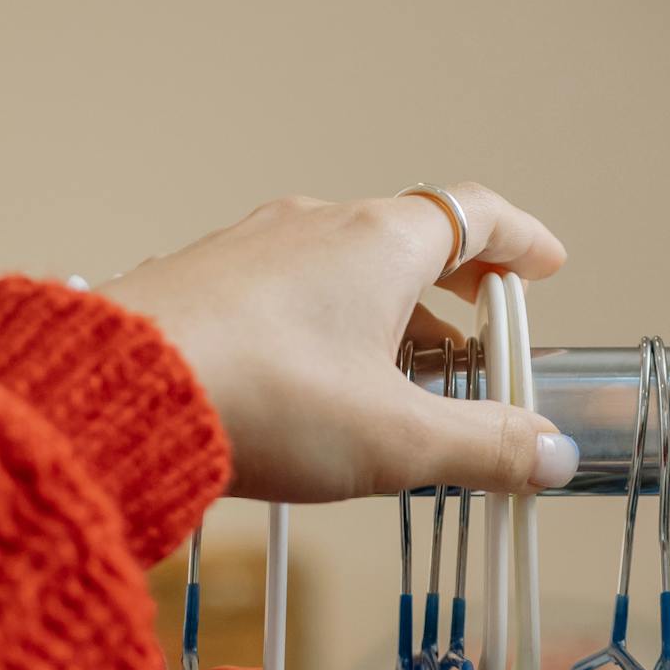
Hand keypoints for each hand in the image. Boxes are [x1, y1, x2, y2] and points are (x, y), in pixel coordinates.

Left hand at [105, 185, 576, 502]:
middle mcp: (318, 224)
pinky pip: (283, 290)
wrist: (118, 392)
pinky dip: (322, 324)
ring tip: (398, 374)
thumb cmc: (266, 401)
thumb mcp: (400, 440)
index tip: (544, 265)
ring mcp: (253, 248)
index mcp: (382, 241)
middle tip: (477, 332)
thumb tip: (551, 455)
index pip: (475, 214)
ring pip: (341, 266)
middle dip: (454, 287)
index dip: (520, 241)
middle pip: (408, 238)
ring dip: (384, 311)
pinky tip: (311, 381)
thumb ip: (484, 449)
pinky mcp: (203, 283)